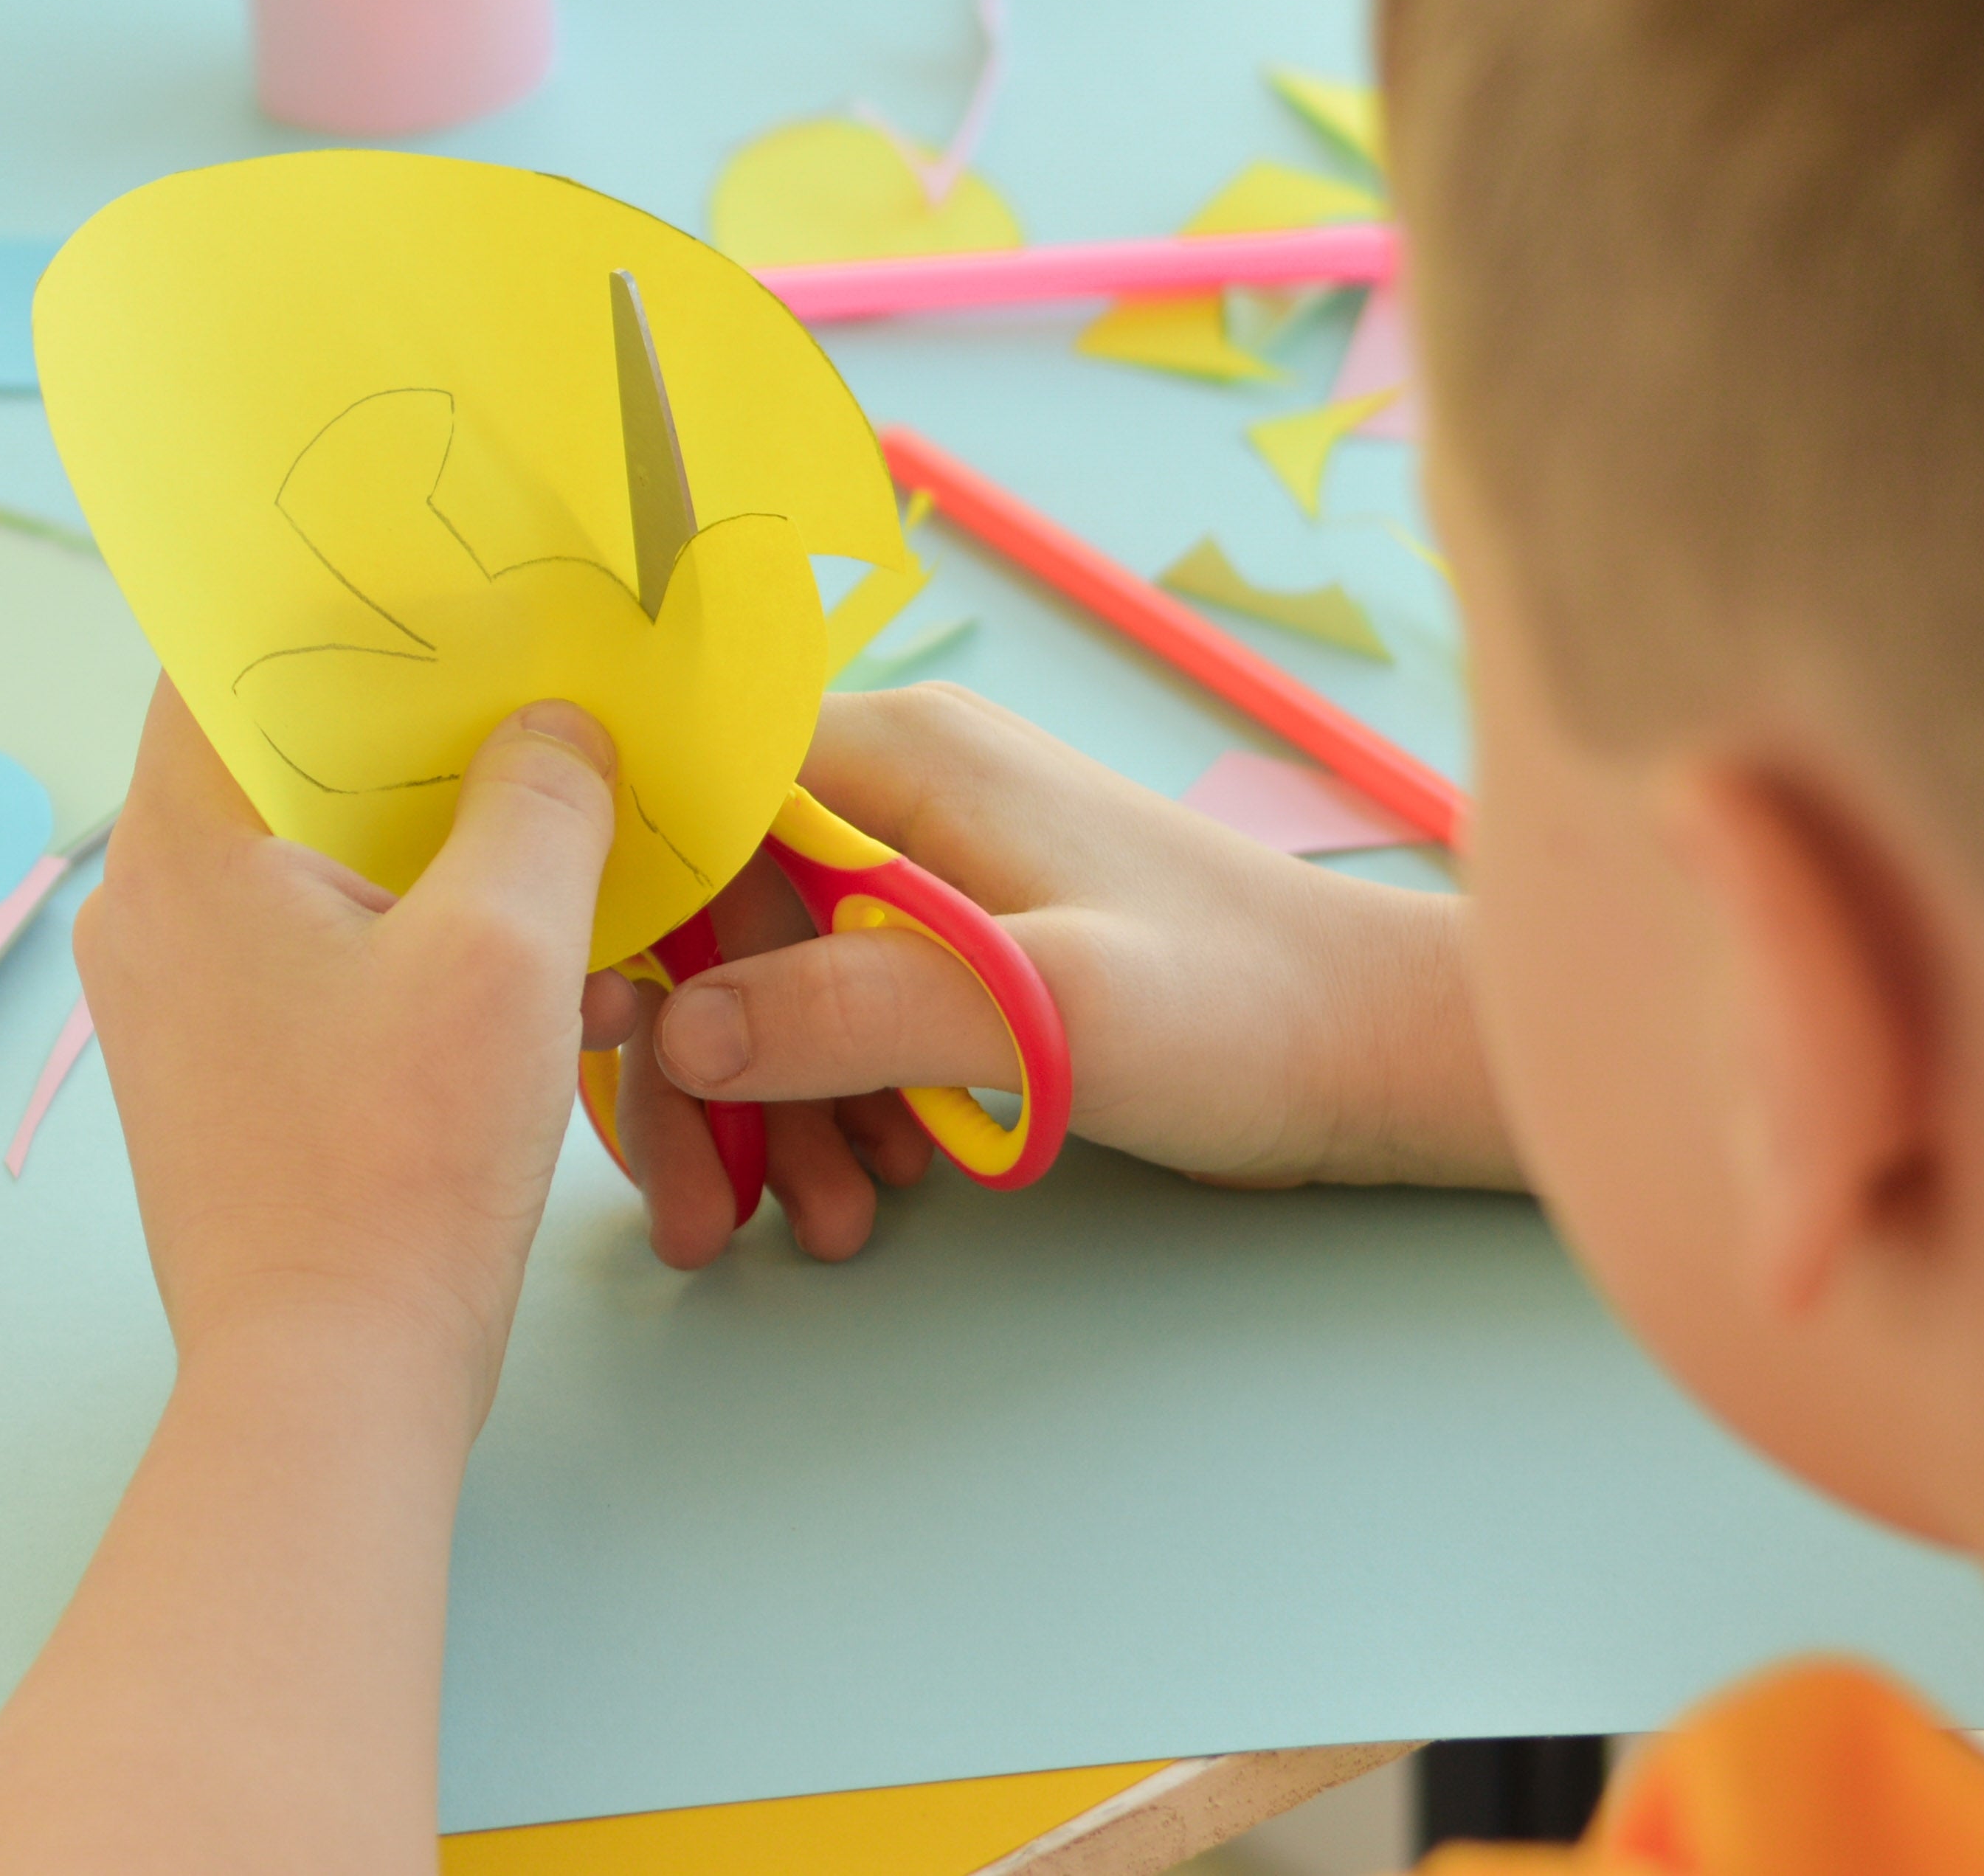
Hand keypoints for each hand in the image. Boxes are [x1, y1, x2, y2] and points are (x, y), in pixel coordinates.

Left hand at [79, 680, 631, 1421]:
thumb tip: (559, 725)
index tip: (446, 594)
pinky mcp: (227, 1077)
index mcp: (180, 848)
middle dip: (425, 742)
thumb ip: (540, 803)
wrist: (329, 1385)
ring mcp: (181, 1001)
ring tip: (576, 856)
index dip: (335, 614)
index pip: (225, 661)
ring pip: (323, 871)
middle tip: (541, 706)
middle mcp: (152, 910)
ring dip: (449, 861)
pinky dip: (428, 953)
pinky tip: (560, 989)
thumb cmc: (398, 1166)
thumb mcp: (505, 950)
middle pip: (287, 764)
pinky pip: (329, 963)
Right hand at [600, 683, 1517, 1269]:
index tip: (596, 1027)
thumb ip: (856, 1012)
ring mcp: (925, 873)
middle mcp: (895, 794)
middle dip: (695, 1059)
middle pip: (714, 908)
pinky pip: (834, 1017)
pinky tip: (867, 1190)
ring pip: (765, 978)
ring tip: (811, 1227)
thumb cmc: (1247, 1007)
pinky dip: (830, 1109)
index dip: (624, 905)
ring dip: (766, 1109)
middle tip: (694, 1203)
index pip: (689, 794)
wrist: (1387, 1057)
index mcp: (899, 756)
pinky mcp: (956, 949)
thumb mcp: (1048, 1011)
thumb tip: (684, 1033)